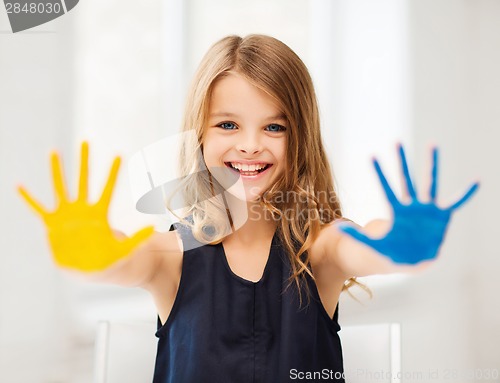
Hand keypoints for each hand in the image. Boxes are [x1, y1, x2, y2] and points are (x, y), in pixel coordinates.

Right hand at [18, 142, 153, 271]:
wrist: (90, 269)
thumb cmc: (108, 259)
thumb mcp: (125, 250)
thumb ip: (137, 239)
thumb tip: (153, 228)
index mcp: (100, 214)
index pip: (108, 188)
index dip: (112, 173)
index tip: (118, 155)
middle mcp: (82, 209)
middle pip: (84, 181)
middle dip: (85, 162)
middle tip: (86, 142)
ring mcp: (67, 215)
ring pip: (61, 188)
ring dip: (57, 170)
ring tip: (54, 151)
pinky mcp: (52, 224)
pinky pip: (38, 209)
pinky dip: (29, 199)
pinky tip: (19, 186)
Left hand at [338, 144, 478, 263]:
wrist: (413, 261)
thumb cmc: (392, 252)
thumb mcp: (374, 245)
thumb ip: (357, 236)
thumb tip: (337, 227)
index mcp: (396, 211)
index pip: (386, 188)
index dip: (378, 173)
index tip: (371, 156)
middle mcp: (412, 205)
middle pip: (406, 179)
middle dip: (401, 161)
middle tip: (396, 141)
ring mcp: (428, 209)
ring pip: (430, 183)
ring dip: (431, 165)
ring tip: (432, 144)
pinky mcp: (442, 216)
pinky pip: (456, 202)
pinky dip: (466, 194)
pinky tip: (476, 181)